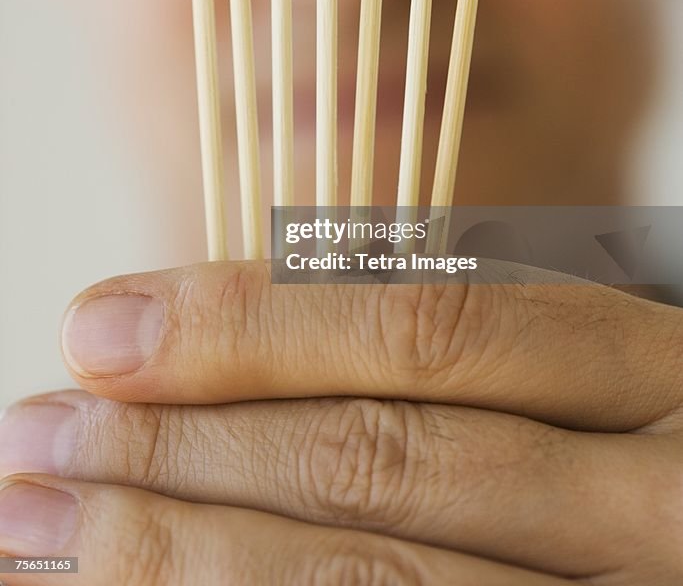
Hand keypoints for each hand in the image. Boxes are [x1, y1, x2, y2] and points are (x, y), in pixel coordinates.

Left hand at [1, 262, 680, 582]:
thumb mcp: (583, 372)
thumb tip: (218, 331)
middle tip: (35, 440)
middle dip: (185, 451)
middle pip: (382, 463)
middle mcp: (659, 504)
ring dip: (184, 560)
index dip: (251, 325)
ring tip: (46, 534)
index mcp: (654, 374)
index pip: (428, 329)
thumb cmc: (645, 449)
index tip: (99, 325)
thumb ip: (445, 353)